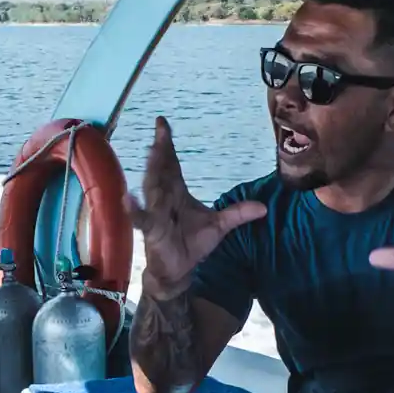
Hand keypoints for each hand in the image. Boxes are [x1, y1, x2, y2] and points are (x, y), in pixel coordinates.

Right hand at [127, 117, 263, 298]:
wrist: (180, 270)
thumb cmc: (193, 244)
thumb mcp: (219, 226)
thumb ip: (238, 213)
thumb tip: (264, 207)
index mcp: (176, 192)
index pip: (171, 163)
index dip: (166, 143)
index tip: (162, 122)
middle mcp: (164, 198)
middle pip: (160, 170)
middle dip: (159, 151)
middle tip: (159, 133)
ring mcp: (156, 213)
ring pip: (152, 188)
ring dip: (151, 171)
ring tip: (152, 153)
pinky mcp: (152, 230)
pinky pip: (142, 218)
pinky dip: (135, 209)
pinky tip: (129, 197)